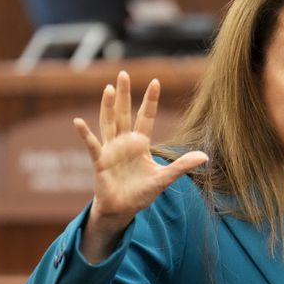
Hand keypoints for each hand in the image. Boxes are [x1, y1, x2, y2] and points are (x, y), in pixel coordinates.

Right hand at [74, 71, 207, 261]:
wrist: (122, 210)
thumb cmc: (141, 193)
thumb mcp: (164, 179)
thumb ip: (182, 166)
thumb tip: (205, 156)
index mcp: (140, 144)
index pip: (146, 117)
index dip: (150, 101)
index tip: (156, 82)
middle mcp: (124, 142)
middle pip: (124, 113)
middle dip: (124, 95)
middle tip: (124, 74)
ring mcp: (111, 150)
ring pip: (108, 123)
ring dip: (107, 107)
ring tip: (108, 89)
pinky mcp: (100, 162)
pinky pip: (93, 145)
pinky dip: (85, 134)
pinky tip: (78, 122)